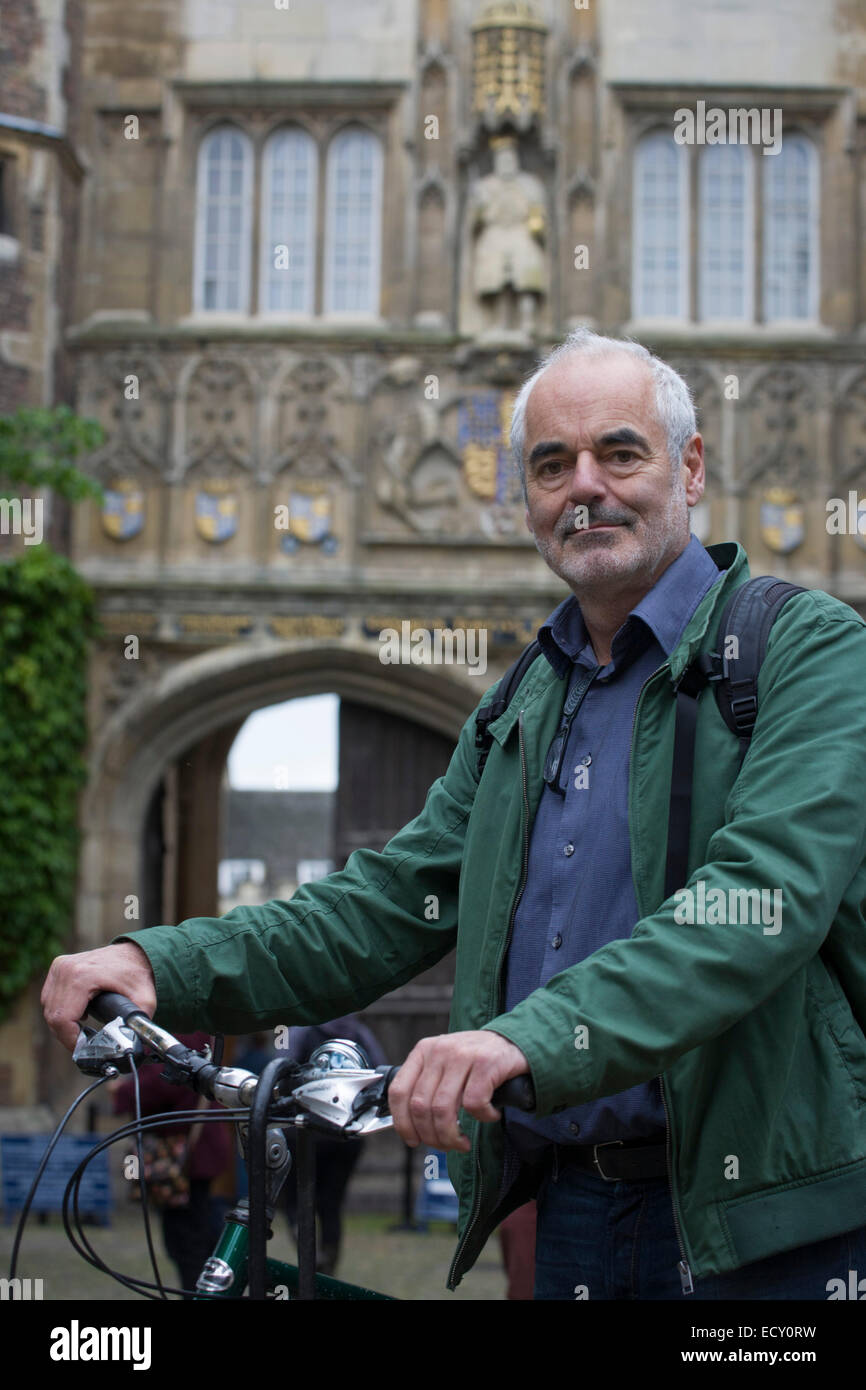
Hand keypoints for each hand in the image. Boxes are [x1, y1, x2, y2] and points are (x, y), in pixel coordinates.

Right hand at [41, 943, 156, 1052]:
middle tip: (83, 1043)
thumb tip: (137, 1047)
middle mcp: (66, 969)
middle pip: (53, 1016)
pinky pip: (49, 998)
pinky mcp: (58, 967)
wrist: (133, 953)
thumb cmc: (137, 973)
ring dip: (61, 1024)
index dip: (70, 1039)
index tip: (83, 1047)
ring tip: (80, 1031)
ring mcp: (60, 966)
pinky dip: (59, 1010)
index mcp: (83, 976)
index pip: (63, 1018)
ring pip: (49, 1008)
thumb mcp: (145, 999)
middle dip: (66, 1035)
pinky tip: (76, 1015)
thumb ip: (139, 1023)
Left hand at [387, 1030, 528, 1152]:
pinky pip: (474, 1104)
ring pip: (443, 1110)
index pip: (398, 1092)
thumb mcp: (444, 1064)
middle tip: (446, 1145)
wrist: (514, 1040)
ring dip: (451, 1136)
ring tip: (463, 1142)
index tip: (413, 1141)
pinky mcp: (486, 1063)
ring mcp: (462, 1055)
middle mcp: (439, 1050)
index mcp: (423, 1051)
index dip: (403, 1123)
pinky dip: (482, 1118)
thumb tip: (410, 1127)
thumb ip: (426, 1086)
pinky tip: (490, 1115)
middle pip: (421, 1107)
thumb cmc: (475, 1060)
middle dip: (432, 1136)